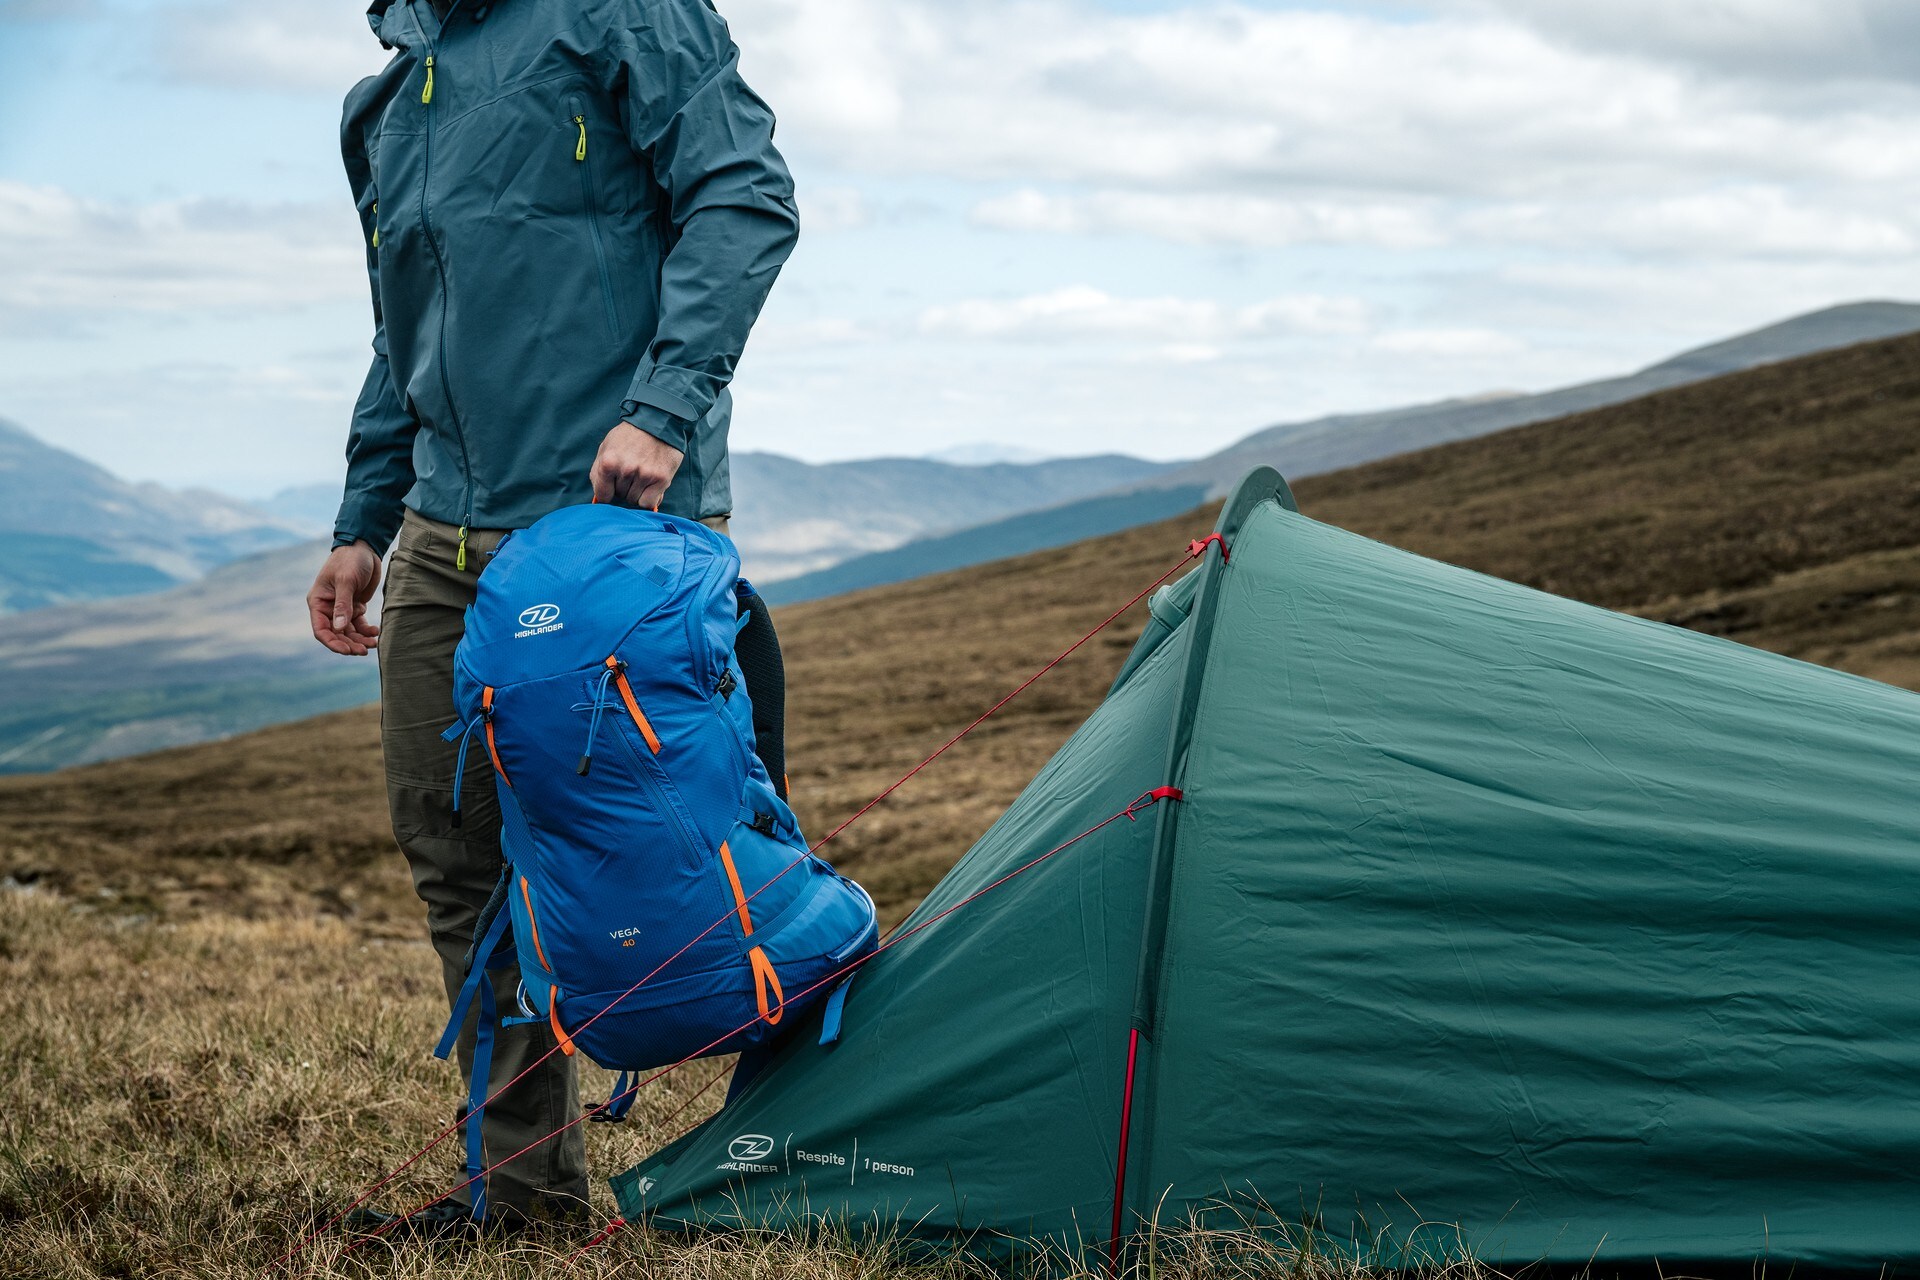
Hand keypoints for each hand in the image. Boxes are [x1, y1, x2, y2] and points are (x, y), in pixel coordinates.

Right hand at [308, 541, 382, 655]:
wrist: (365, 548)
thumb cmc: (350, 560)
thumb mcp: (346, 581)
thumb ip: (343, 605)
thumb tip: (339, 629)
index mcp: (319, 602)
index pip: (321, 629)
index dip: (332, 642)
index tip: (346, 650)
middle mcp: (328, 608)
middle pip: (336, 634)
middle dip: (349, 644)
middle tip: (364, 650)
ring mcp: (342, 608)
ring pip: (349, 632)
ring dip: (360, 640)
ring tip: (374, 643)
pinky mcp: (356, 607)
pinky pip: (360, 625)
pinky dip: (367, 631)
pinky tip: (376, 632)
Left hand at [591, 421, 684, 508]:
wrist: (658, 422)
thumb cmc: (630, 436)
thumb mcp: (606, 447)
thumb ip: (598, 472)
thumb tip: (597, 498)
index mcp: (608, 462)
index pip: (602, 495)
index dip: (607, 493)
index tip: (612, 489)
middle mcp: (626, 470)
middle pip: (620, 497)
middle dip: (623, 488)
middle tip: (631, 471)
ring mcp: (644, 475)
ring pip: (634, 501)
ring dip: (637, 492)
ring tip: (642, 474)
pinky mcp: (661, 479)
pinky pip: (650, 503)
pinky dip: (649, 499)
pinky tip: (650, 486)